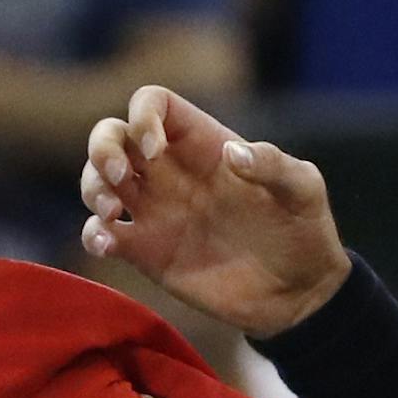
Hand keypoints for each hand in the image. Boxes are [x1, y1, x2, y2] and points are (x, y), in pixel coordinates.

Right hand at [80, 86, 351, 335]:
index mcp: (204, 144)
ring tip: (112, 213)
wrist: (298, 293)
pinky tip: (107, 243)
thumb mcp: (304, 191)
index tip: (155, 148)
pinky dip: (92, 234)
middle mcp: (171, 171)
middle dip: (102, 147)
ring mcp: (154, 211)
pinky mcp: (146, 252)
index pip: (154, 104)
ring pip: (97, 180)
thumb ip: (274, 166)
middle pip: (111, 135)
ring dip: (91, 187)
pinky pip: (101, 233)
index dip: (142, 115)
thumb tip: (233, 153)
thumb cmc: (305, 231)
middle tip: (120, 176)